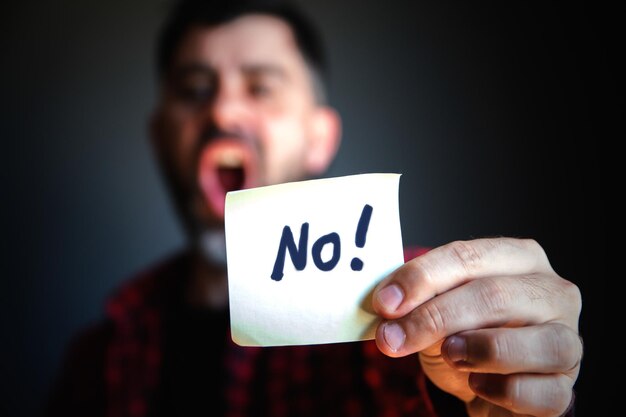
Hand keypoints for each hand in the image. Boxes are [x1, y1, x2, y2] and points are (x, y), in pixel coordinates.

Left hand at [372, 238, 581, 416]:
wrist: (487, 381)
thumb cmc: (463, 333)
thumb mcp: (436, 308)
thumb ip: (417, 300)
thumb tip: (387, 305)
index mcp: (519, 258)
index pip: (468, 256)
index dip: (421, 278)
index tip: (384, 302)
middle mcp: (552, 292)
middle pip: (495, 295)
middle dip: (435, 317)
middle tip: (393, 338)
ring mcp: (567, 339)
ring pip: (536, 343)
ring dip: (479, 350)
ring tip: (448, 355)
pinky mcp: (565, 386)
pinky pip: (540, 392)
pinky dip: (502, 390)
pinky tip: (477, 384)